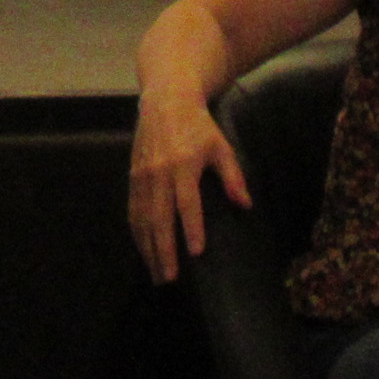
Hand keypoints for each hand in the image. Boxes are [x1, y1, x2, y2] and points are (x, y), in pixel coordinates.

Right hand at [126, 90, 249, 282]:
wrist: (165, 100)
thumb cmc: (198, 126)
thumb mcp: (221, 147)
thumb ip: (233, 176)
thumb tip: (245, 205)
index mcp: (183, 164)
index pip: (187, 203)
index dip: (192, 228)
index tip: (197, 252)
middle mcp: (159, 172)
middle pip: (160, 217)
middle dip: (163, 249)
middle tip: (170, 278)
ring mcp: (142, 175)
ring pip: (142, 218)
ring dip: (147, 247)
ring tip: (156, 273)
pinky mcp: (132, 175)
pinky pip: (132, 210)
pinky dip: (136, 232)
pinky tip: (143, 249)